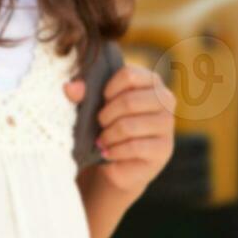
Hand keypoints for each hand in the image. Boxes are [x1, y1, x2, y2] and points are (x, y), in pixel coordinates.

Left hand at [72, 64, 174, 194]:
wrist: (119, 162)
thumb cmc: (109, 126)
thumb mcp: (94, 107)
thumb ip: (82, 94)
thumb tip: (69, 87)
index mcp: (150, 81)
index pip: (129, 75)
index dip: (109, 89)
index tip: (101, 100)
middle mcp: (165, 99)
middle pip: (129, 101)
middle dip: (106, 115)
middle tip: (99, 124)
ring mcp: (167, 124)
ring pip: (129, 126)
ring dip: (108, 135)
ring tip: (101, 140)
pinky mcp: (164, 148)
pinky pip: (134, 147)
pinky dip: (114, 151)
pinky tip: (107, 153)